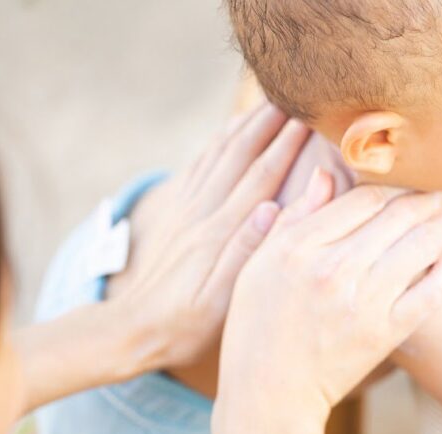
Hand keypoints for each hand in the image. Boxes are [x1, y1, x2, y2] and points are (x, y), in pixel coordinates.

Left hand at [107, 103, 310, 369]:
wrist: (132, 328)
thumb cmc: (185, 324)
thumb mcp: (219, 300)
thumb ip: (244, 252)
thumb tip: (270, 208)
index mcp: (219, 233)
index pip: (260, 178)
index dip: (286, 146)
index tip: (309, 119)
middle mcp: (202, 213)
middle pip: (239, 155)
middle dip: (268, 123)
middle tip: (294, 96)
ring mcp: (186, 210)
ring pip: (218, 154)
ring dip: (244, 125)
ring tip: (266, 103)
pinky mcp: (176, 213)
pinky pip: (198, 166)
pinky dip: (217, 141)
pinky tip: (228, 131)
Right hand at [214, 170, 441, 433]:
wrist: (270, 393)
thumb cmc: (257, 325)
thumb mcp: (258, 265)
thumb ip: (294, 217)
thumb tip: (325, 174)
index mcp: (299, 247)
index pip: (363, 197)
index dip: (390, 185)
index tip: (402, 183)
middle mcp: (334, 269)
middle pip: (398, 215)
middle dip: (423, 199)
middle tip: (437, 193)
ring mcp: (364, 302)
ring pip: (421, 245)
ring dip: (437, 228)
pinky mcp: (385, 333)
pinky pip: (430, 292)